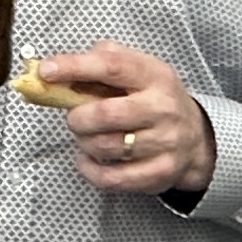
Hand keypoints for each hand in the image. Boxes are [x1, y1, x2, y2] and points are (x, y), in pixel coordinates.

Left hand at [38, 42, 211, 195]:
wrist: (196, 137)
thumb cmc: (152, 99)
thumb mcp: (136, 70)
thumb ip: (101, 62)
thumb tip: (54, 68)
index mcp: (155, 75)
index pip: (111, 66)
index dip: (75, 67)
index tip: (46, 71)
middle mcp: (163, 108)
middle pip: (105, 114)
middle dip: (77, 117)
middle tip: (74, 118)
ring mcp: (164, 143)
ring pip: (105, 146)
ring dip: (84, 142)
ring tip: (86, 136)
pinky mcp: (159, 173)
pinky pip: (112, 178)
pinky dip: (90, 170)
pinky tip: (88, 159)